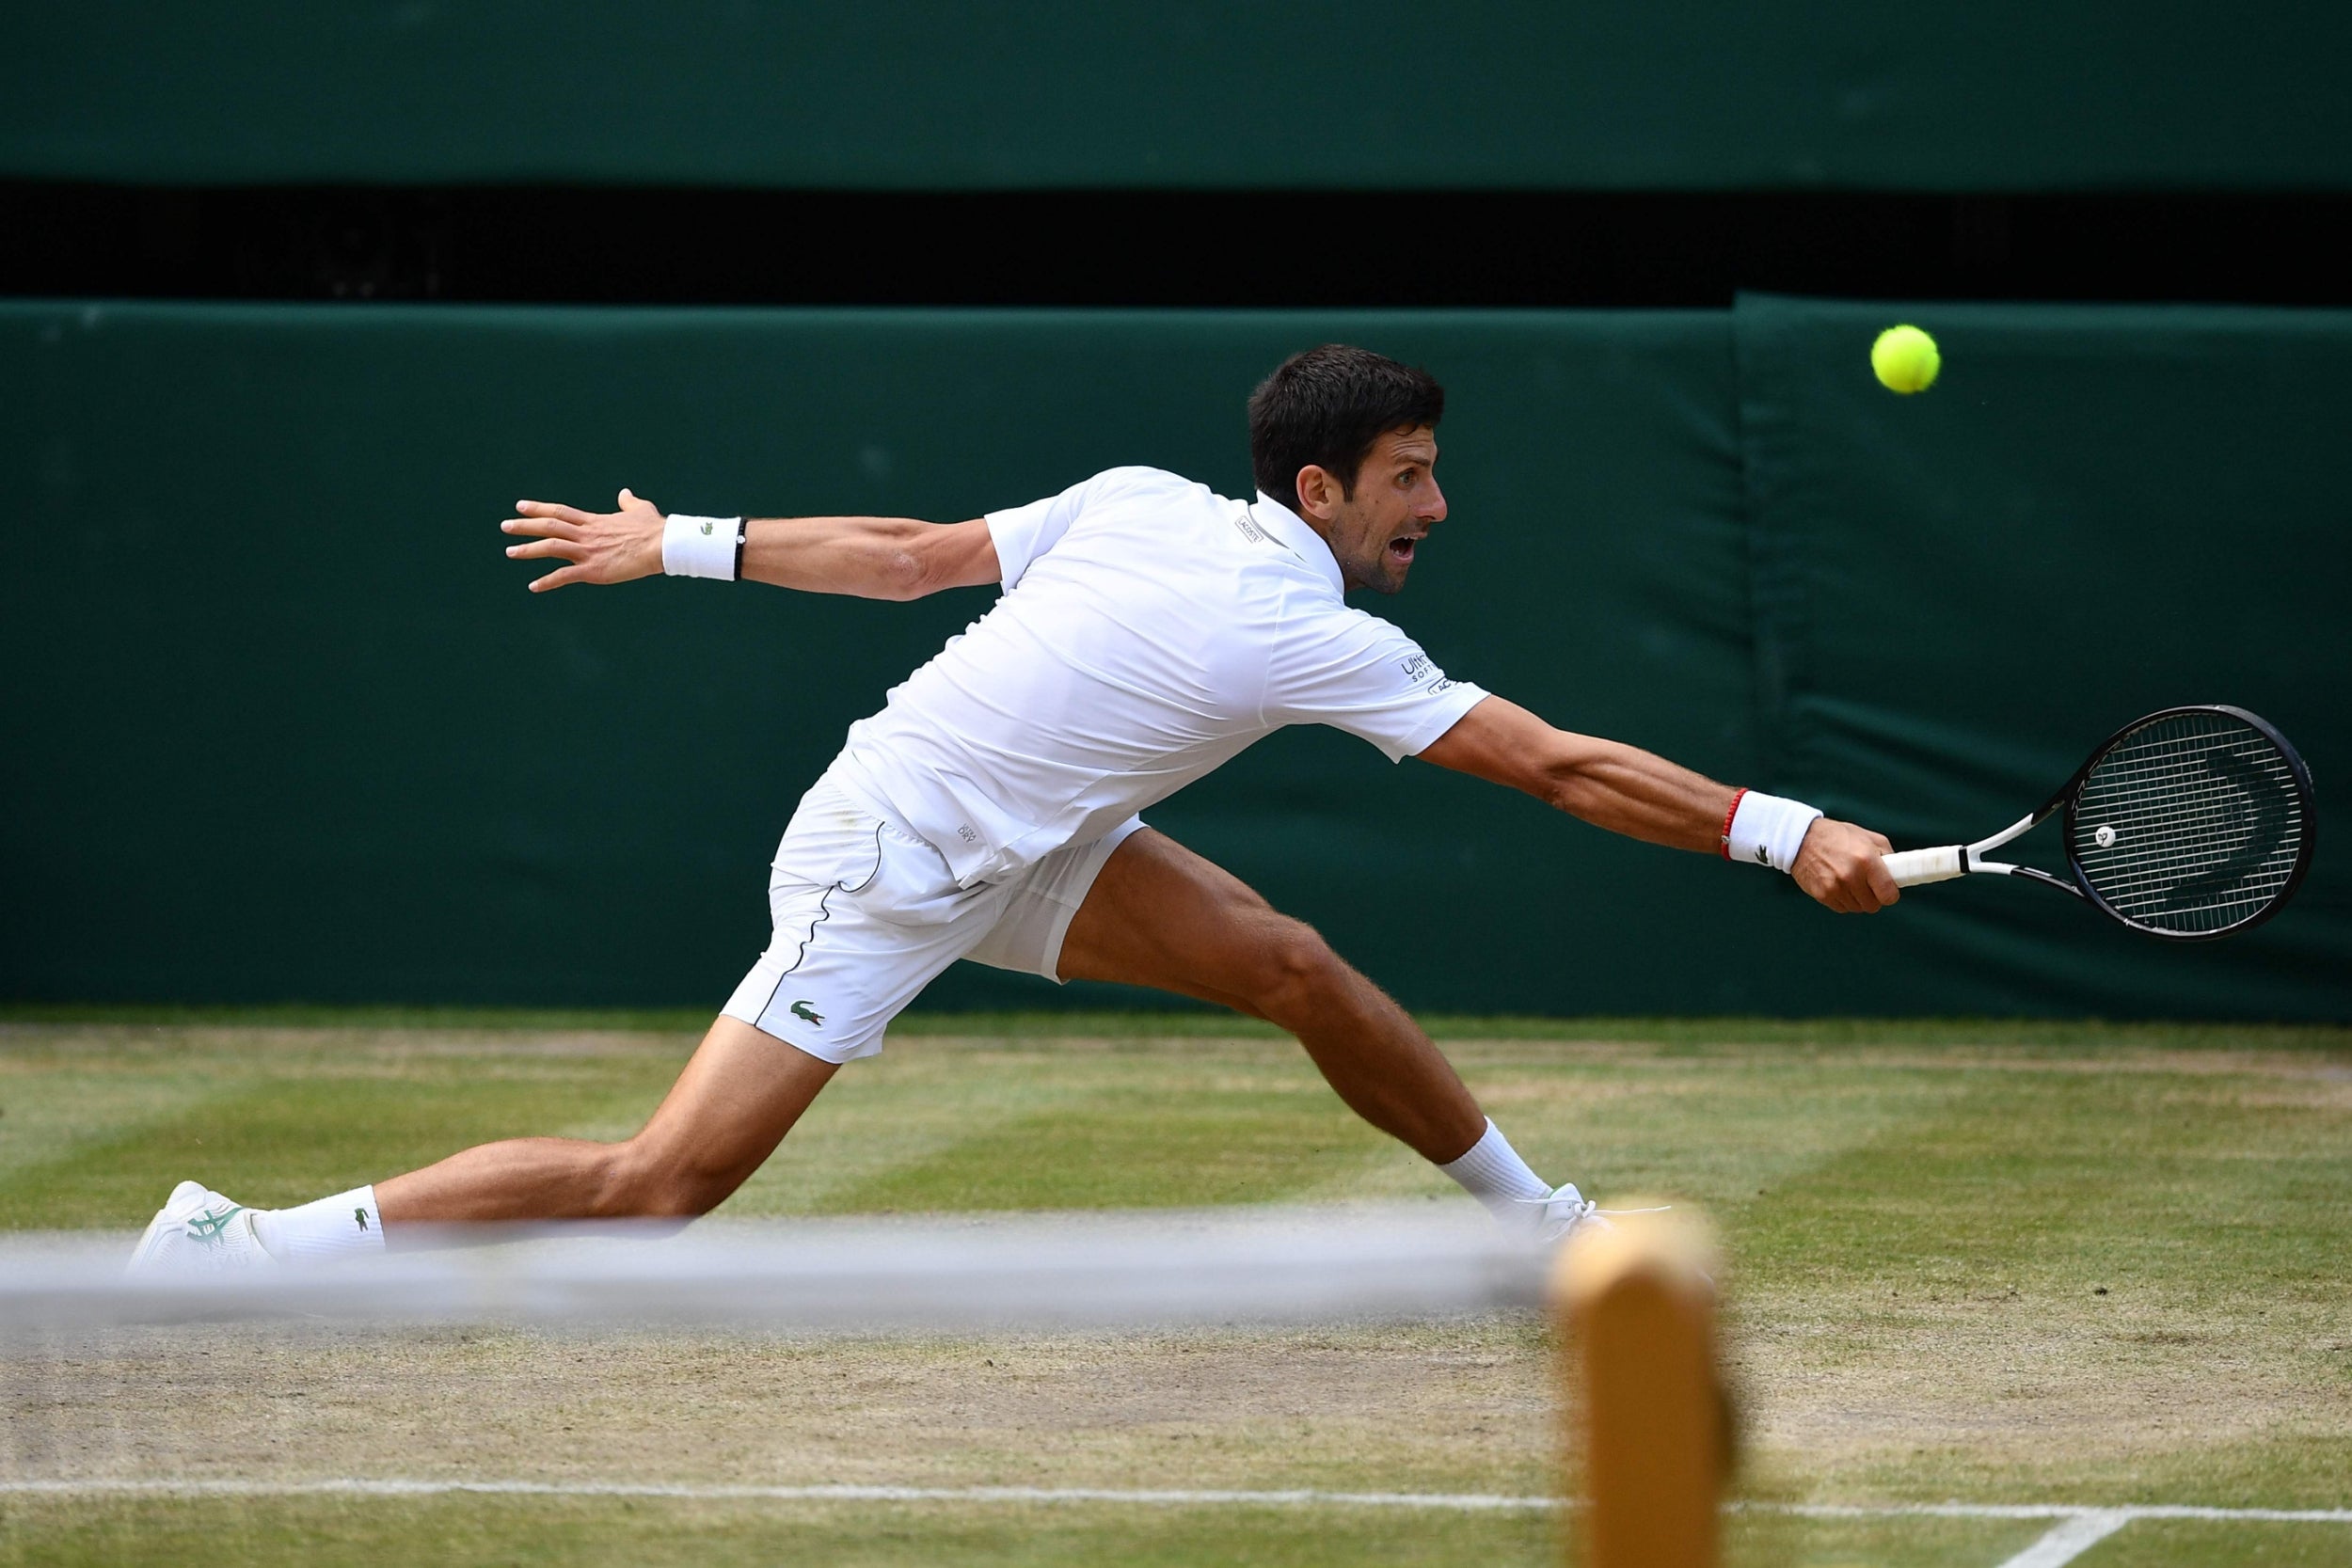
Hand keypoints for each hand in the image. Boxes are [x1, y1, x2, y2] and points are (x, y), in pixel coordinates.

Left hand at [501, 488, 666, 591]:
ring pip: (551, 547)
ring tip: (510, 552)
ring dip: (528, 550)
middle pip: (549, 526)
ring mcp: (588, 552)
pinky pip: (565, 576)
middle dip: (525, 526)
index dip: (539, 508)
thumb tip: (625, 492)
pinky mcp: (594, 570)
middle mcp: (586, 534)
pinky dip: (547, 581)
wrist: (662, 544)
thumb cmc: (654, 528)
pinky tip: (533, 586)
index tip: (520, 506)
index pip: (560, 512)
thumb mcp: (639, 509)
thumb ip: (628, 502)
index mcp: (594, 521)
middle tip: (505, 526)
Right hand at [1791, 818, 1900, 912]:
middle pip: (1873, 905)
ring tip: (1849, 881)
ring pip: (1857, 908)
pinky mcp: (1822, 894)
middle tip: (1866, 884)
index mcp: (1867, 860)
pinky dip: (1842, 900)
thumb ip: (1887, 855)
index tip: (1886, 890)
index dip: (1890, 894)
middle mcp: (1851, 876)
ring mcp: (1835, 887)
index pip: (1889, 895)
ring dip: (1856, 899)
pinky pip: (1841, 908)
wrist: (1801, 838)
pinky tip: (1837, 884)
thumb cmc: (1837, 836)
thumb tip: (1897, 873)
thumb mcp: (1868, 837)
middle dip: (1872, 896)